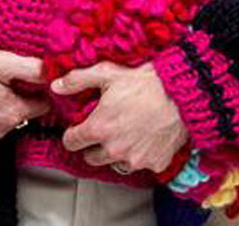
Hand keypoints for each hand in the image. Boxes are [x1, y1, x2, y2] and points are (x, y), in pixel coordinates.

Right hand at [0, 45, 50, 142]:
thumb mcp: (1, 60)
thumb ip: (31, 69)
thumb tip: (51, 74)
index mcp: (12, 113)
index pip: (42, 106)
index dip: (38, 90)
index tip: (29, 78)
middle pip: (21, 113)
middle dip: (17, 97)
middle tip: (3, 78)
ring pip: (2, 120)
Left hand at [52, 61, 188, 173]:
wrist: (182, 94)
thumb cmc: (145, 82)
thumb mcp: (107, 73)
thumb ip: (77, 80)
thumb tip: (56, 85)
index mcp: (99, 128)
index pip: (71, 142)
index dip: (74, 132)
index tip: (80, 127)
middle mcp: (114, 149)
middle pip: (91, 157)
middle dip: (94, 144)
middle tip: (105, 129)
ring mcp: (135, 159)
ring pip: (115, 163)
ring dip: (116, 152)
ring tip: (126, 132)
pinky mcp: (154, 164)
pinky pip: (141, 164)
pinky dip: (141, 154)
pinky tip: (145, 137)